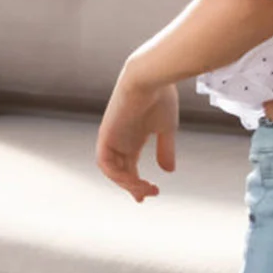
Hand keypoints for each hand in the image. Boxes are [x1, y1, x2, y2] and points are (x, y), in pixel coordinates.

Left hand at [97, 71, 179, 201]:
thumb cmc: (161, 96)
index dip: (137, 181)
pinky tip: (133, 179)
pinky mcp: (106, 132)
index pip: (129, 164)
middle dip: (133, 187)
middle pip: (120, 170)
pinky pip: (104, 162)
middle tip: (147, 196)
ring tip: (144, 189)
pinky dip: (116, 175)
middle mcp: (121, 138)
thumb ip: (165, 149)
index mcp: (134, 136)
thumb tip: (168, 171)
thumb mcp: (166, 128)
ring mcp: (112, 135)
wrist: (150, 76)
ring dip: (127, 183)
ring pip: (112, 169)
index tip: (151, 193)